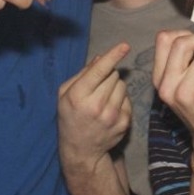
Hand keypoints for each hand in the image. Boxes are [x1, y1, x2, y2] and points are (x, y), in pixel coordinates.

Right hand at [58, 42, 131, 166]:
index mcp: (79, 95)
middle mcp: (96, 105)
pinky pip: (128, 99)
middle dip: (108, 76)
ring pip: (123, 86)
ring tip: (103, 99)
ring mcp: (112, 115)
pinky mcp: (124, 123)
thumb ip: (82, 74)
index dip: (113, 55)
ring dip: (115, 87)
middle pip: (114, 75)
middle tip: (98, 88)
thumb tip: (101, 58)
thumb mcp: (65, 93)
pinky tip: (110, 109)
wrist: (81, 149)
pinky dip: (120, 100)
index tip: (125, 45)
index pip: (100, 70)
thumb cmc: (70, 116)